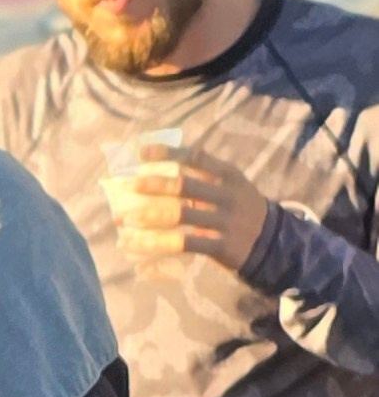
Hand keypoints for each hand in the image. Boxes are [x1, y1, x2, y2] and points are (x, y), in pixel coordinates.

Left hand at [113, 141, 266, 277]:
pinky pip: (182, 244)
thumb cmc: (240, 208)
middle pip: (184, 185)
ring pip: (180, 215)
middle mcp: (225, 194)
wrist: (273, 241)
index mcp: (227, 174)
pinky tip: (136, 245)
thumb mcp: (230, 186)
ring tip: (124, 219)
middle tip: (127, 185)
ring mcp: (223, 220)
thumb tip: (161, 167)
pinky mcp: (219, 245)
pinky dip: (156, 244)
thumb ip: (204, 175)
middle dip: (153, 184)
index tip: (140, 151)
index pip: (194, 157)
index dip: (166, 152)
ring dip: (149, 217)